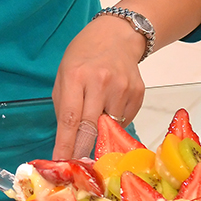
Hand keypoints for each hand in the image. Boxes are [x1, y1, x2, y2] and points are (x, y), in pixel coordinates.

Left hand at [52, 15, 145, 158]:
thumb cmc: (85, 56)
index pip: (71, 118)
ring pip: (110, 127)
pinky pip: (125, 120)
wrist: (117, 36)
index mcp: (76, 75)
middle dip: (83, 149)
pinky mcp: (138, 93)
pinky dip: (116, 121)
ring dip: (102, 132)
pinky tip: (111, 104)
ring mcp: (122, 87)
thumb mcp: (64, 73)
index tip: (62, 162)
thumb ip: (64, 106)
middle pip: (92, 127)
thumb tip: (67, 140)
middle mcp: (101, 82)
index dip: (66, 144)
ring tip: (97, 116)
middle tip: (78, 164)